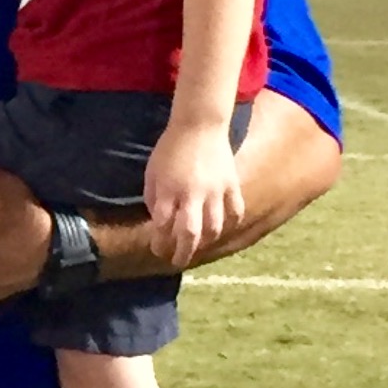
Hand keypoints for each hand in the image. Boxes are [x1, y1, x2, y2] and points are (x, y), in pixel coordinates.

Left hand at [144, 121, 244, 269]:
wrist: (199, 125)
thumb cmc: (170, 149)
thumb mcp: (152, 172)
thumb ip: (154, 198)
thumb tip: (159, 220)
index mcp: (168, 191)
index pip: (162, 226)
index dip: (159, 242)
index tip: (158, 249)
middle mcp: (192, 194)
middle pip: (189, 233)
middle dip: (182, 253)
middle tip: (177, 261)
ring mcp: (215, 191)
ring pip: (214, 228)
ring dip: (205, 242)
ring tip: (198, 247)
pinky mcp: (232, 185)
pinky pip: (235, 212)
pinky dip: (230, 225)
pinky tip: (222, 229)